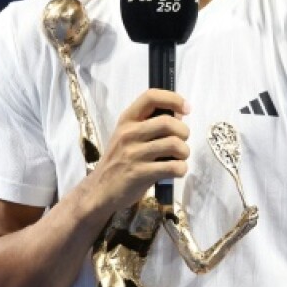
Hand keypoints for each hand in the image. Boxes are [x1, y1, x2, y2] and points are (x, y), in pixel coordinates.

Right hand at [88, 89, 190, 211]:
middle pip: (169, 122)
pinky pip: (173, 167)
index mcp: (126, 120)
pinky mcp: (139, 174)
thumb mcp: (127, 137)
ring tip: (179, 158)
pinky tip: (175, 171)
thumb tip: (180, 114)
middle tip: (181, 142)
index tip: (186, 109)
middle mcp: (129, 133)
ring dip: (184, 153)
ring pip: (175, 144)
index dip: (173, 99)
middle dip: (184, 133)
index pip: (151, 97)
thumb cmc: (119, 161)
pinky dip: (181, 169)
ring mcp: (133, 154)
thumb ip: (149, 124)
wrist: (100, 190)